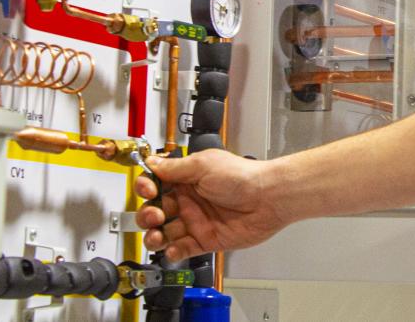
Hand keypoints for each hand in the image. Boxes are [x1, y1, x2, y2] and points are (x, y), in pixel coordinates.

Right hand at [134, 149, 289, 261]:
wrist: (267, 198)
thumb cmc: (242, 176)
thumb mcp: (203, 165)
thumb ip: (175, 168)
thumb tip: (152, 162)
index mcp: (186, 179)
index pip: (155, 184)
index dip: (146, 189)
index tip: (147, 191)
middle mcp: (189, 200)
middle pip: (155, 211)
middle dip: (148, 215)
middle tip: (155, 215)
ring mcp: (196, 221)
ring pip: (165, 233)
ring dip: (155, 236)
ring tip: (157, 236)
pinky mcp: (205, 240)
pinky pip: (183, 249)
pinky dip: (173, 252)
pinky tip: (172, 248)